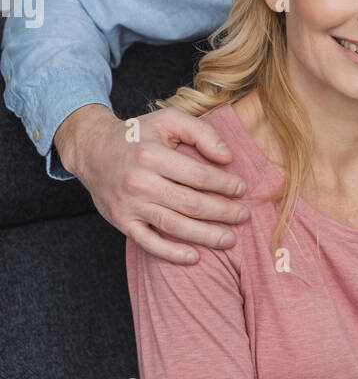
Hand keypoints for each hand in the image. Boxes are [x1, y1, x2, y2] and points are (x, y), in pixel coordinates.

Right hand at [54, 103, 250, 262]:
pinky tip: (194, 257)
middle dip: (222, 212)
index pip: (198, 175)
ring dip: (206, 236)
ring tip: (229, 240)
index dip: (224, 184)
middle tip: (244, 216)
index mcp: (152, 155)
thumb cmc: (137, 136)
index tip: (242, 189)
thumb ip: (200, 133)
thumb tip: (227, 157)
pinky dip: (171, 254)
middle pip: (190, 203)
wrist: (92, 150)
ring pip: (174, 225)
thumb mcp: (167, 120)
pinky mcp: (122, 221)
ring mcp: (130, 205)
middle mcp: (139, 182)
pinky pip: (148, 243)